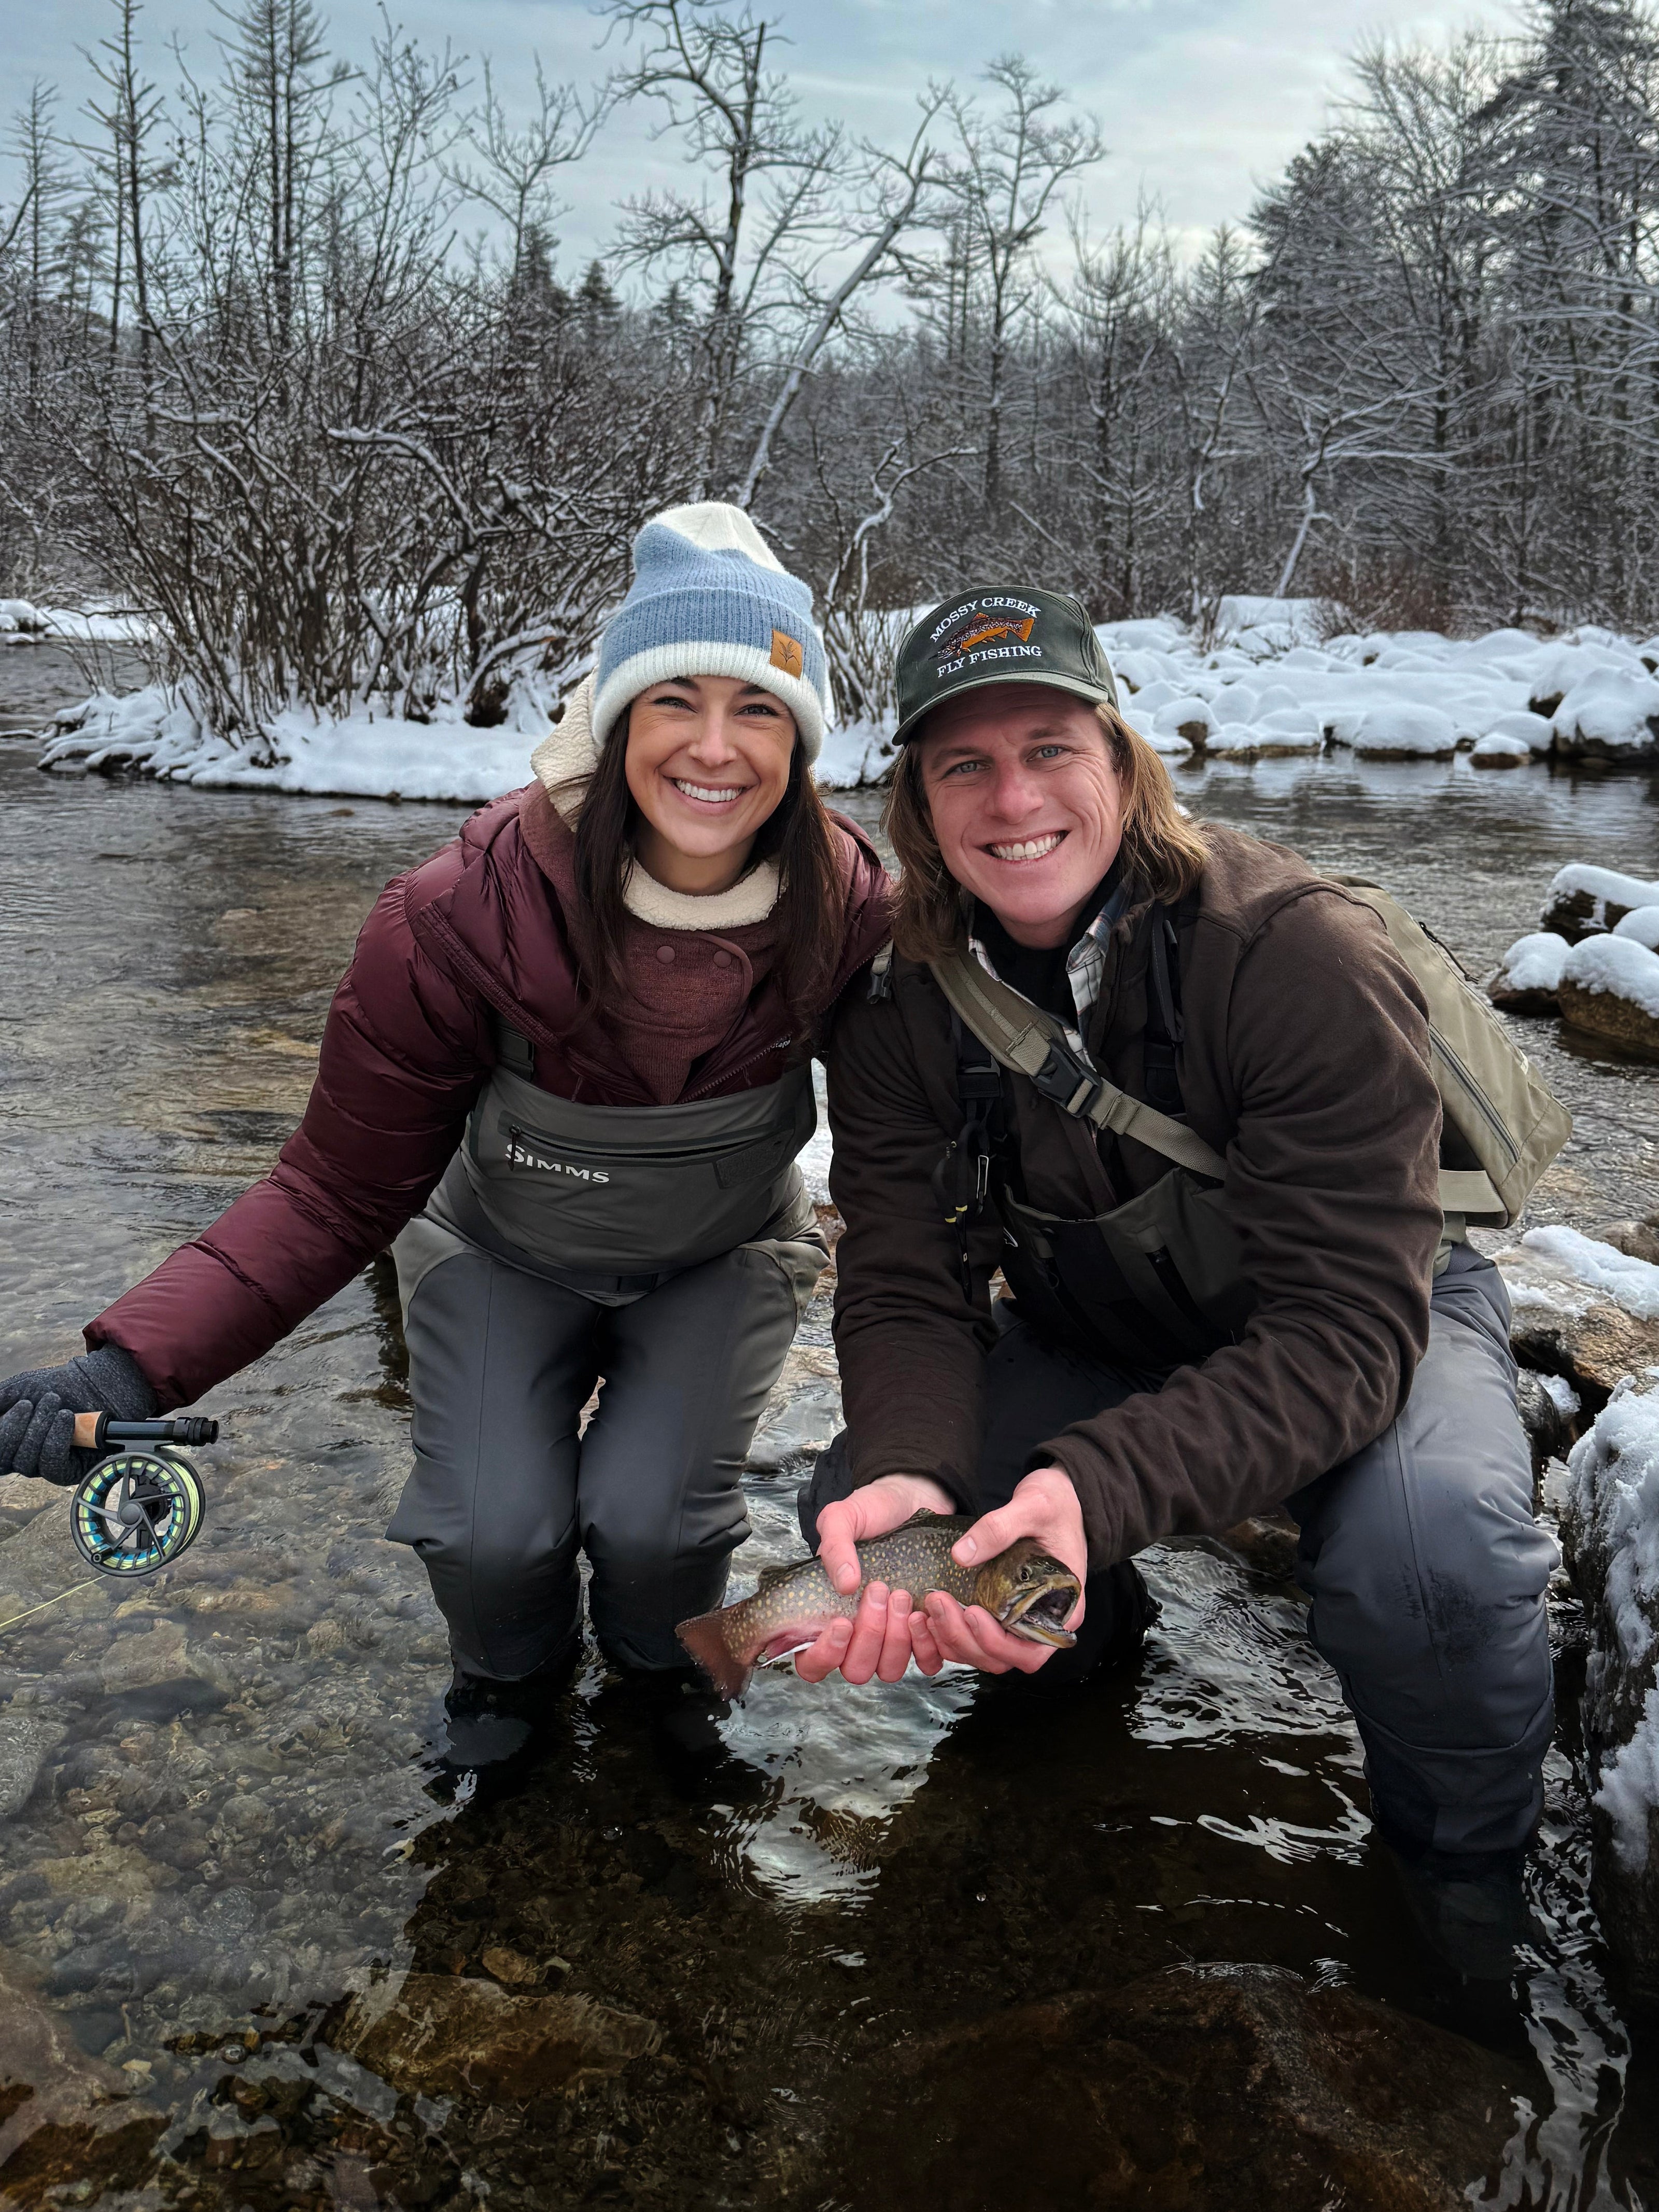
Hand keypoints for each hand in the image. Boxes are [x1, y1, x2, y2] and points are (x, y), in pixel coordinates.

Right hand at [0, 1346, 157, 1485]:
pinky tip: (65, 1419)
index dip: (1, 1433)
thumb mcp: (20, 1389)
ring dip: (39, 1429)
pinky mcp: (68, 1471)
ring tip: (55, 1403)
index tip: (16, 1406)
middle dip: (14, 1428)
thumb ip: (0, 1401)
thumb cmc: (58, 1386)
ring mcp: (44, 1466)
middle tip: (32, 1402)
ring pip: (26, 1463)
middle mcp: (22, 1456)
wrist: (96, 1383)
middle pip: (3, 1460)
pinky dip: (55, 1440)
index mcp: (9, 1440)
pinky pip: (51, 1466)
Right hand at [795, 1472, 955, 1685]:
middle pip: (855, 1670)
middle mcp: (856, 1636)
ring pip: (888, 1670)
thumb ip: (834, 1546)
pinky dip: (927, 1645)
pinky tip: (926, 1612)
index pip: (812, 1663)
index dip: (825, 1654)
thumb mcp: (842, 1518)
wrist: (913, 1500)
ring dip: (896, 1639)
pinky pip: (925, 1663)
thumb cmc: (872, 1512)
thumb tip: (845, 1584)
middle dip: (869, 1635)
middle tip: (880, 1591)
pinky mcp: (923, 1635)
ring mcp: (889, 1639)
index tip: (841, 1621)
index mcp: (825, 1616)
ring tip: (904, 1597)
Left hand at [912, 1466, 1087, 1676]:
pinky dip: (950, 1632)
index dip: (997, 1643)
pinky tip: (931, 1611)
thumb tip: (961, 1554)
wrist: (1057, 1497)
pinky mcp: (1000, 1609)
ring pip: (983, 1652)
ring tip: (931, 1605)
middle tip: (938, 1602)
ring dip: (953, 1637)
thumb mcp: (1034, 1506)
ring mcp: (1019, 1619)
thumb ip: (1000, 1528)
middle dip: (965, 1638)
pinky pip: (974, 1636)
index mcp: (1061, 1610)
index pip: (1030, 1653)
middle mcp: (1040, 1622)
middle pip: (1000, 1657)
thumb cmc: (1055, 1503)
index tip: (972, 1612)